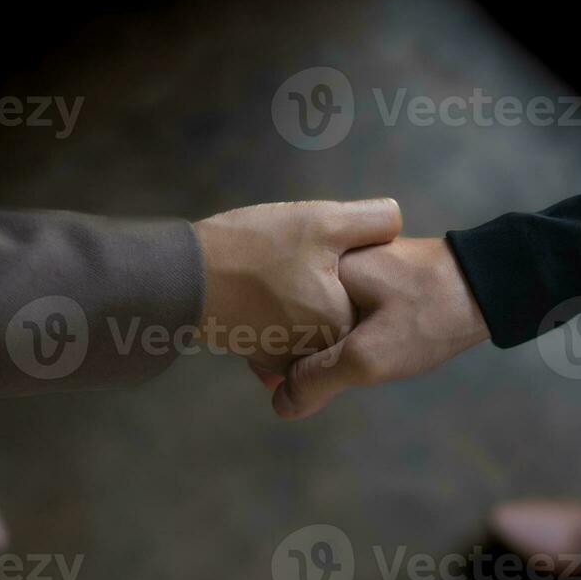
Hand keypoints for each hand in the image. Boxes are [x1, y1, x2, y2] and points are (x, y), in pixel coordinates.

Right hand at [194, 198, 401, 372]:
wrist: (182, 278)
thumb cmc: (254, 248)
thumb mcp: (323, 221)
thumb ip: (373, 220)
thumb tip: (399, 221)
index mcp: (342, 326)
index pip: (373, 297)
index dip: (360, 265)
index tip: (333, 251)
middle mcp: (318, 354)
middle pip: (342, 310)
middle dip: (332, 284)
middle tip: (297, 257)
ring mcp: (287, 359)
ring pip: (312, 321)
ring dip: (305, 298)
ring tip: (279, 267)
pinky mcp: (259, 355)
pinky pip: (285, 332)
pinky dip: (280, 310)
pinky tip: (264, 282)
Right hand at [265, 237, 490, 418]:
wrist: (492, 284)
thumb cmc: (430, 314)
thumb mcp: (370, 356)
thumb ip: (320, 379)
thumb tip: (280, 406)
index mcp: (319, 267)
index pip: (271, 316)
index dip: (266, 355)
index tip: (272, 384)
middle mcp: (331, 258)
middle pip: (289, 315)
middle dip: (288, 352)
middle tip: (298, 387)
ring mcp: (354, 264)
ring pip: (314, 314)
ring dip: (313, 346)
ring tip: (319, 376)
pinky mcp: (377, 275)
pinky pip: (339, 309)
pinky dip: (336, 334)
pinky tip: (350, 355)